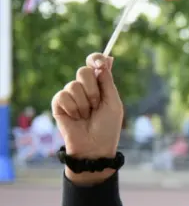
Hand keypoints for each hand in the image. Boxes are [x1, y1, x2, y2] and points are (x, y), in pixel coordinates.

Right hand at [51, 53, 123, 182]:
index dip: (95, 59)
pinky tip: (76, 118)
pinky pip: (62, 96)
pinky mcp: (58, 104)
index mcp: (100, 85)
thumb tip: (107, 59)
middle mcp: (84, 87)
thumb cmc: (107, 127)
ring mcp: (70, 95)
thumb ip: (108, 82)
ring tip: (87, 115)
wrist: (94, 146)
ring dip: (84, 103)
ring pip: (73, 85)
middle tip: (96, 104)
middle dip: (92, 89)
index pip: (94, 63)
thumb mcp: (113, 103)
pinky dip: (72, 108)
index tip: (99, 63)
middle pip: (83, 71)